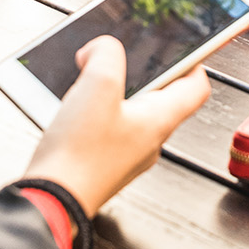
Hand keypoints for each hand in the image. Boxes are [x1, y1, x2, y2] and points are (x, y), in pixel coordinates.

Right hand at [23, 35, 210, 215]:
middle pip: (162, 98)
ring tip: (93, 78)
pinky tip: (75, 107)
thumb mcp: (97, 86)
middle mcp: (149, 141)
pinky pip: (109, 129)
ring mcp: (126, 155)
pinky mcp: (103, 163)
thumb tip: (102, 47)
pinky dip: (97, 112)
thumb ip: (106, 55)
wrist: (51, 202)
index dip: (194, 61)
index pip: (197, 88)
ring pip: (132, 113)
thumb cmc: (79, 154)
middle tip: (127, 55)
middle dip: (145, 72)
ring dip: (116, 91)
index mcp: (160, 120)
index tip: (184, 46)